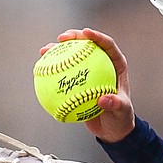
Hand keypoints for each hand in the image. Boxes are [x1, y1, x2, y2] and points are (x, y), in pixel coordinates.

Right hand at [40, 27, 135, 142]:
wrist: (112, 129)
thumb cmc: (121, 118)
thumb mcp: (121, 113)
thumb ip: (115, 105)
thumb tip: (102, 99)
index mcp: (116, 65)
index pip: (107, 45)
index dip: (96, 36)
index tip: (85, 33)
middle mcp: (102, 65)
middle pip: (87, 44)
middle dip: (73, 37)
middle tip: (61, 38)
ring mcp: (89, 72)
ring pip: (72, 56)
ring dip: (58, 51)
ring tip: (45, 50)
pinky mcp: (78, 82)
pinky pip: (64, 74)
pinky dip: (53, 72)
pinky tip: (40, 71)